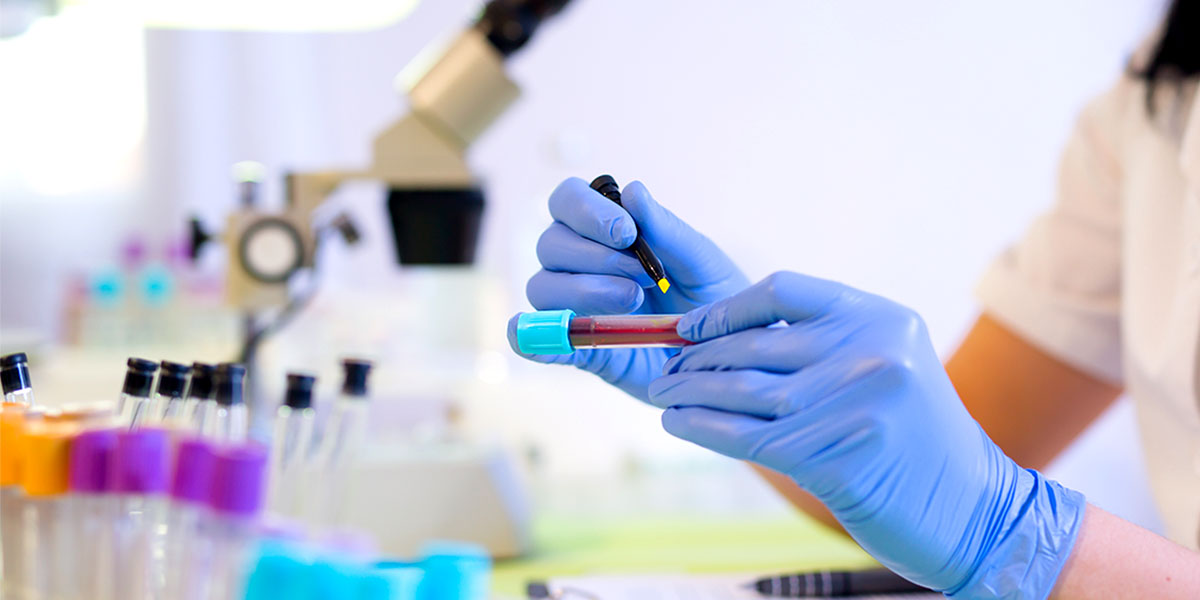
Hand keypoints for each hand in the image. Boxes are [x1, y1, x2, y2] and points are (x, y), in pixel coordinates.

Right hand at [508, 177, 746, 399]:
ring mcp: (576, 306)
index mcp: (608, 230)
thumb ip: (667, 230)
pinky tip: (543, 343)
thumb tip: (632, 190)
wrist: (729, 355)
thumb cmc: (716, 298)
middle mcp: (582, 263)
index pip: (567, 201)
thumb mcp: (702, 262)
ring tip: (633, 303)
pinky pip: (539, 340)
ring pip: (543, 286)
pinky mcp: (579, 348)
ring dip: (582, 291)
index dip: (586, 211)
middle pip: (551, 243)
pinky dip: (534, 339)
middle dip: (594, 257)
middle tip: (643, 278)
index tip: (626, 234)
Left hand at [648, 272, 1085, 596]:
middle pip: (755, 344)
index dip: (727, 307)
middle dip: (698, 359)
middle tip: (665, 370)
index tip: (690, 328)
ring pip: (744, 391)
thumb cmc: (915, 440)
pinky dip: (703, 428)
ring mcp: (855, 403)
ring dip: (690, 393)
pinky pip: (747, 436)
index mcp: (880, 317)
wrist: (973, 509)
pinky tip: (677, 424)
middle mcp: (870, 351)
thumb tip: (724, 340)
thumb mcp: (885, 368)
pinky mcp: (837, 455)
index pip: (783, 289)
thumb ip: (822, 347)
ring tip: (663, 395)